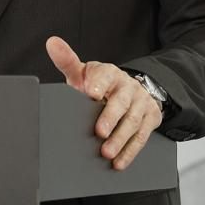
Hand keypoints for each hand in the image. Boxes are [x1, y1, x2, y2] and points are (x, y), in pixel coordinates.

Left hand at [45, 36, 162, 170]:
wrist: (129, 89)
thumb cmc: (98, 84)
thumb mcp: (83, 72)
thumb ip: (67, 61)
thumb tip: (52, 43)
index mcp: (109, 73)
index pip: (104, 75)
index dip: (98, 83)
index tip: (90, 93)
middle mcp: (128, 86)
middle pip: (121, 102)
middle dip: (110, 118)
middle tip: (99, 133)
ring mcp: (141, 102)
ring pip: (133, 121)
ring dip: (120, 139)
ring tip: (107, 152)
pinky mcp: (151, 117)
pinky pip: (142, 136)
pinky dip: (130, 151)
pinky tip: (119, 161)